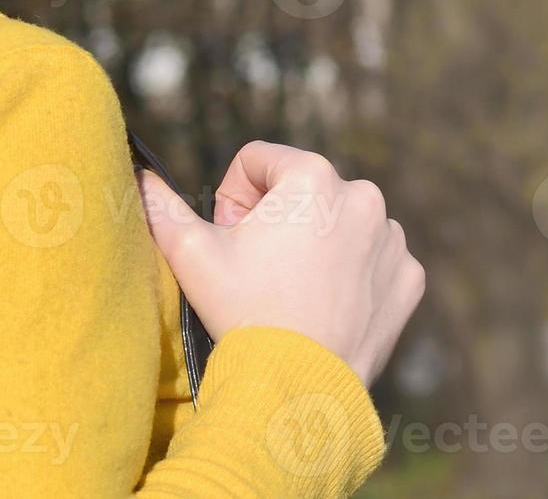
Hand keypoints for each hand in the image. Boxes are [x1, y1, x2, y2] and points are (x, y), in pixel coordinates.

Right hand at [138, 140, 424, 386]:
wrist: (297, 388)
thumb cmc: (243, 312)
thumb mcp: (191, 253)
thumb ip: (161, 205)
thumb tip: (139, 177)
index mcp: (312, 176)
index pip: (258, 160)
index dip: (234, 198)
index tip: (232, 239)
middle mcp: (362, 196)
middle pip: (302, 190)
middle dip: (277, 220)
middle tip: (258, 268)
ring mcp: (391, 239)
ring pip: (339, 222)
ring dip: (316, 243)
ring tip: (292, 290)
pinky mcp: (408, 277)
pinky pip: (372, 259)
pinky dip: (351, 274)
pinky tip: (326, 305)